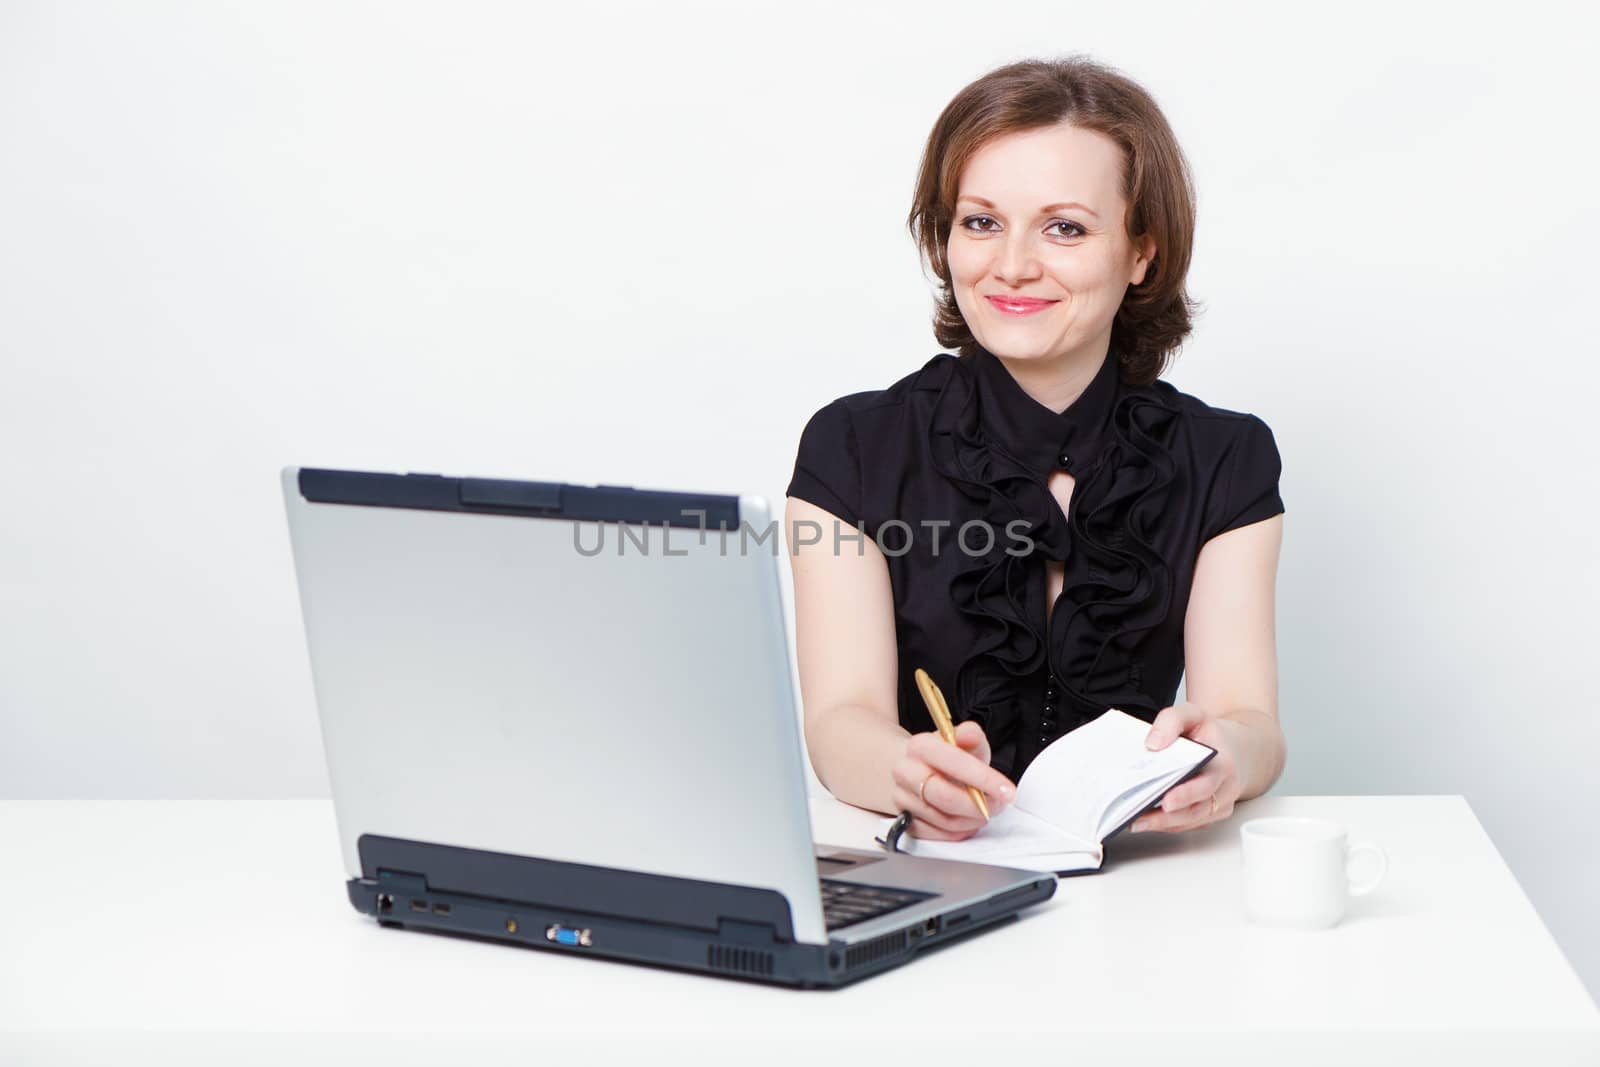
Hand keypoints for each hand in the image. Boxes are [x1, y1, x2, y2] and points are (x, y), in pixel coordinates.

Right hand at [891, 721, 1015, 840]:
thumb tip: (970, 734)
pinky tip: (968, 820)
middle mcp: (905, 772)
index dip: (983, 778)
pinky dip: (959, 832)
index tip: (1007, 791)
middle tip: (998, 805)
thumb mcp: (963, 742)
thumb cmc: (946, 758)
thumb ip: (971, 736)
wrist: (916, 770)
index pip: (952, 762)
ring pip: (943, 820)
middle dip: (978, 805)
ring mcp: (902, 798)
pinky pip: (937, 835)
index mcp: (919, 746)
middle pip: (944, 796)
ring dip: (971, 820)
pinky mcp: (905, 820)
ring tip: (984, 811)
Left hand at [1130, 702, 1240, 833]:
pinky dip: (1167, 825)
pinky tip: (1146, 821)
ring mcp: (1220, 804)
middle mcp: (1225, 788)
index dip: (1186, 795)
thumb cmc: (1213, 734)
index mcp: (1223, 763)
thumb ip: (1172, 721)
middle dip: (1166, 817)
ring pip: (1191, 821)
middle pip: (1196, 809)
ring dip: (1162, 825)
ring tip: (1135, 821)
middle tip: (1139, 817)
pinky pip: (1189, 824)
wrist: (1238, 748)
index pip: (1206, 783)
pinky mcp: (1211, 814)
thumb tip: (1153, 743)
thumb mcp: (1194, 715)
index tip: (1165, 801)